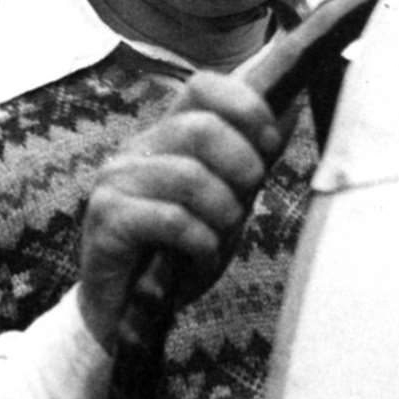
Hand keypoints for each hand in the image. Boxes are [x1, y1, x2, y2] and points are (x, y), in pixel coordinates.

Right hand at [74, 72, 284, 347]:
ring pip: (189, 175)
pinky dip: (199, 243)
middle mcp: (137, 148)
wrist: (127, 312)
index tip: (269, 144)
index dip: (246, 107)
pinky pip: (171, 219)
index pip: (204, 86)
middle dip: (241, 168)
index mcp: (167, 135)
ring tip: (216, 238)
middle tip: (243, 203)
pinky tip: (196, 258)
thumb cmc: (179, 253)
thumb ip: (252, 158)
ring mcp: (117, 180)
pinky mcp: (107, 217)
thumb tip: (291, 106)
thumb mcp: (227, 201)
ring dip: (221, 213)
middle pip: (202, 128)